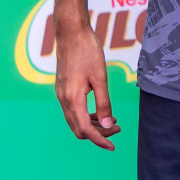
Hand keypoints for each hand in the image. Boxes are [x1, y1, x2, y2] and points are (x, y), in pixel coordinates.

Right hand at [54, 11, 120, 150]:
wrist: (70, 32)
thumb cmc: (87, 51)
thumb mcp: (101, 77)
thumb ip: (104, 102)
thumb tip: (109, 124)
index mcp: (72, 99)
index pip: (85, 129)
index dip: (99, 140)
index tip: (113, 146)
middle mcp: (64, 99)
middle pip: (79, 128)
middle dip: (98, 133)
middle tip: (118, 129)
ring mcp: (61, 94)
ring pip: (75, 120)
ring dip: (93, 125)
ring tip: (113, 121)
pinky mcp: (63, 88)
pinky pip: (73, 110)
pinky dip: (86, 115)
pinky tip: (100, 111)